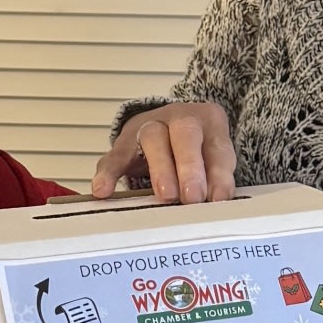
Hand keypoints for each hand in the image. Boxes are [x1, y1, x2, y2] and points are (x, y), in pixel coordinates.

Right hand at [91, 101, 235, 203]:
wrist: (172, 123)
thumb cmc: (198, 146)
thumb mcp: (216, 156)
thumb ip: (217, 177)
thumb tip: (217, 203)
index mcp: (209, 122)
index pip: (217, 146)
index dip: (219, 173)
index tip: (220, 198)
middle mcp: (180, 118)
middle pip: (185, 134)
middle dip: (190, 166)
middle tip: (192, 196)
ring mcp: (150, 126)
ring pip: (152, 139)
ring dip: (161, 169)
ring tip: (166, 196)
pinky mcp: (124, 142)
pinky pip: (114, 155)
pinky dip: (108, 173)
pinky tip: (103, 190)